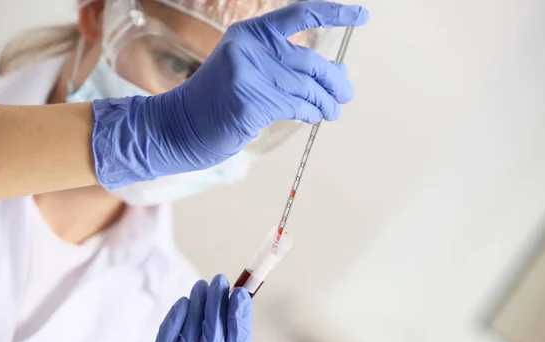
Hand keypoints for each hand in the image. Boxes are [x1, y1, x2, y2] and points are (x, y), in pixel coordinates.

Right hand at [91, 2, 369, 188]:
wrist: (181, 125)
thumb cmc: (219, 100)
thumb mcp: (249, 69)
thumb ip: (285, 65)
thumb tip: (337, 74)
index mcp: (250, 33)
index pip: (300, 14)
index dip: (335, 13)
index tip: (362, 15)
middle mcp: (250, 48)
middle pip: (310, 61)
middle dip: (335, 80)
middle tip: (346, 94)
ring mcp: (249, 74)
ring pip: (307, 88)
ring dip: (327, 102)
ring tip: (334, 110)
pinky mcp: (250, 102)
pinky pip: (295, 107)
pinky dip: (310, 113)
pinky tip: (314, 116)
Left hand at [143, 275, 252, 341]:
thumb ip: (235, 341)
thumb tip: (237, 299)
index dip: (239, 318)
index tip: (240, 293)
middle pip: (213, 341)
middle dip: (216, 307)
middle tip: (219, 281)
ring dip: (195, 310)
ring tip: (201, 287)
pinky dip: (172, 324)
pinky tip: (182, 305)